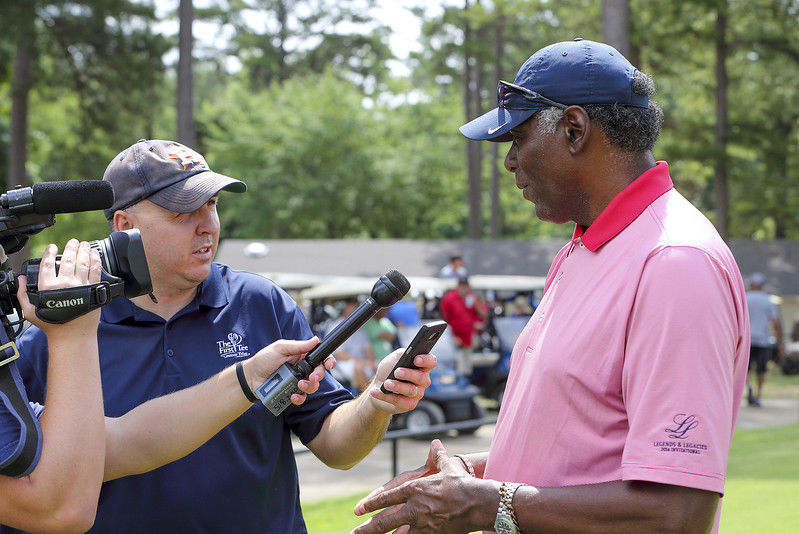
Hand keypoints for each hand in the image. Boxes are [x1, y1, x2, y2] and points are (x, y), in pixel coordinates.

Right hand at [16, 239, 101, 337]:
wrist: (72, 336)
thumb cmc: (52, 325)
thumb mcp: (30, 311)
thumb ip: (23, 294)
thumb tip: (20, 279)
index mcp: (48, 287)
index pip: (47, 264)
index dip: (49, 252)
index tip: (52, 247)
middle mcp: (65, 284)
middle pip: (67, 259)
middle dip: (70, 247)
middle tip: (72, 242)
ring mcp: (81, 286)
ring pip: (83, 262)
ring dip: (83, 250)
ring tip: (83, 244)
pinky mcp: (94, 289)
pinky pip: (95, 271)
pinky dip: (95, 260)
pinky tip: (94, 254)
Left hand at [243, 337, 336, 405]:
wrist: (250, 377)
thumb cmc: (263, 360)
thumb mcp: (280, 348)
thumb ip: (298, 346)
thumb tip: (315, 340)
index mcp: (301, 356)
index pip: (319, 357)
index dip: (328, 360)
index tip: (329, 364)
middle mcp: (302, 368)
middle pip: (319, 373)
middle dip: (318, 375)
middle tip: (312, 377)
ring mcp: (297, 381)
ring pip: (312, 386)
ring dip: (309, 387)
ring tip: (299, 385)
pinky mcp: (291, 392)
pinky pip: (301, 397)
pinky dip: (299, 397)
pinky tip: (293, 395)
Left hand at [352, 439, 489, 533]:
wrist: (479, 503)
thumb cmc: (463, 483)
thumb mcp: (448, 467)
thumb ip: (438, 456)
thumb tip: (436, 443)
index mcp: (415, 489)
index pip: (387, 497)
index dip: (371, 504)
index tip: (359, 509)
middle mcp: (415, 508)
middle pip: (386, 521)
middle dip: (368, 529)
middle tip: (354, 533)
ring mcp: (423, 524)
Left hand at [367, 347, 434, 413]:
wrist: (377, 386)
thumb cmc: (389, 369)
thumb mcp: (394, 358)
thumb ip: (402, 353)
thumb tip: (408, 353)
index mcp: (422, 366)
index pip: (431, 362)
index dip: (426, 360)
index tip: (416, 359)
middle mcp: (423, 380)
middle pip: (422, 377)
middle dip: (409, 374)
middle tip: (397, 372)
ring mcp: (417, 394)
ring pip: (411, 391)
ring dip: (397, 386)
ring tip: (386, 383)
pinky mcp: (409, 405)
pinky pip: (400, 402)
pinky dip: (386, 396)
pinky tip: (376, 392)